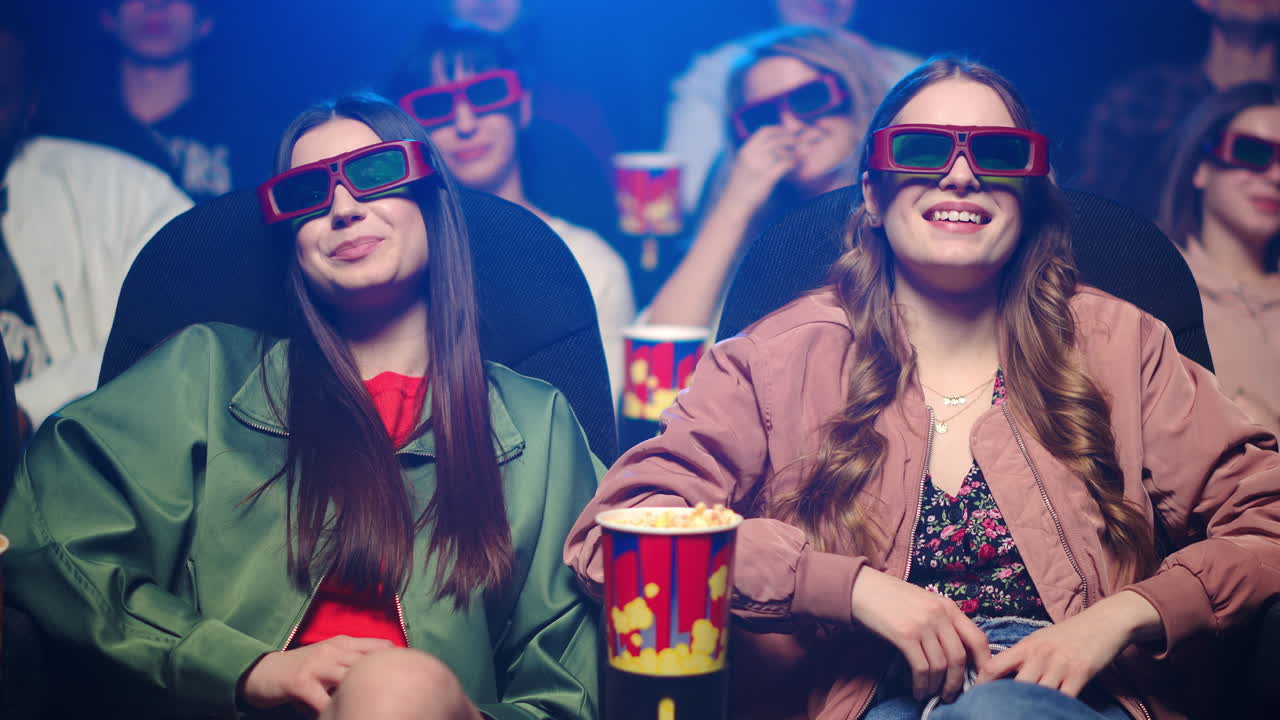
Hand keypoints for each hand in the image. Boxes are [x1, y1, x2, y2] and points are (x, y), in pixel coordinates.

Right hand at [240, 635, 394, 714]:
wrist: (263, 673)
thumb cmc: (302, 671)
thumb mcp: (330, 659)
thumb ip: (353, 663)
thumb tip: (385, 674)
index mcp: (344, 643)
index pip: (380, 647)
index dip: (396, 662)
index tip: (407, 677)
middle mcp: (333, 650)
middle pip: (368, 664)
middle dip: (381, 683)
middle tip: (392, 700)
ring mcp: (317, 665)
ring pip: (348, 681)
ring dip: (358, 698)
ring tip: (366, 710)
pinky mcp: (301, 683)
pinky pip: (323, 703)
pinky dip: (331, 713)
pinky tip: (333, 717)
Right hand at [721, 126, 798, 210]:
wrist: (734, 205)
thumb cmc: (740, 187)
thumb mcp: (742, 165)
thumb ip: (753, 154)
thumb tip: (767, 147)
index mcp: (745, 150)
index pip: (764, 131)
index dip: (779, 130)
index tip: (788, 133)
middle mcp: (751, 155)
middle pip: (776, 139)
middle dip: (791, 139)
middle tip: (801, 142)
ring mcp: (759, 166)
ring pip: (782, 151)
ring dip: (794, 151)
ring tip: (801, 154)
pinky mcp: (766, 177)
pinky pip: (784, 164)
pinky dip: (792, 163)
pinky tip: (796, 165)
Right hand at [850, 567, 990, 702]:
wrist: (862, 587)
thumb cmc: (891, 598)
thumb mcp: (924, 603)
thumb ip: (942, 622)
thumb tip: (955, 654)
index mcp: (948, 606)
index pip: (978, 638)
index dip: (983, 663)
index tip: (978, 681)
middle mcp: (939, 614)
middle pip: (960, 657)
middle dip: (957, 682)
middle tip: (950, 695)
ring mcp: (923, 624)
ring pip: (940, 666)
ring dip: (936, 686)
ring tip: (929, 694)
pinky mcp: (904, 634)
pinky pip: (921, 667)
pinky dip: (921, 684)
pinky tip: (916, 690)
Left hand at [976, 591, 1161, 696]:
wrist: (1104, 622)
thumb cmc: (1069, 634)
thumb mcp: (1039, 640)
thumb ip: (1021, 657)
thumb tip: (999, 676)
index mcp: (1025, 647)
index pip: (993, 666)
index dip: (982, 684)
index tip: (978, 698)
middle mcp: (1039, 656)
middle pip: (1014, 686)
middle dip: (1007, 701)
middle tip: (1000, 712)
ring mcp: (1060, 665)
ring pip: (1038, 694)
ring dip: (1032, 707)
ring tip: (1025, 713)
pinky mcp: (1080, 674)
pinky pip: (1064, 698)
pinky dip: (1058, 707)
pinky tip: (1053, 710)